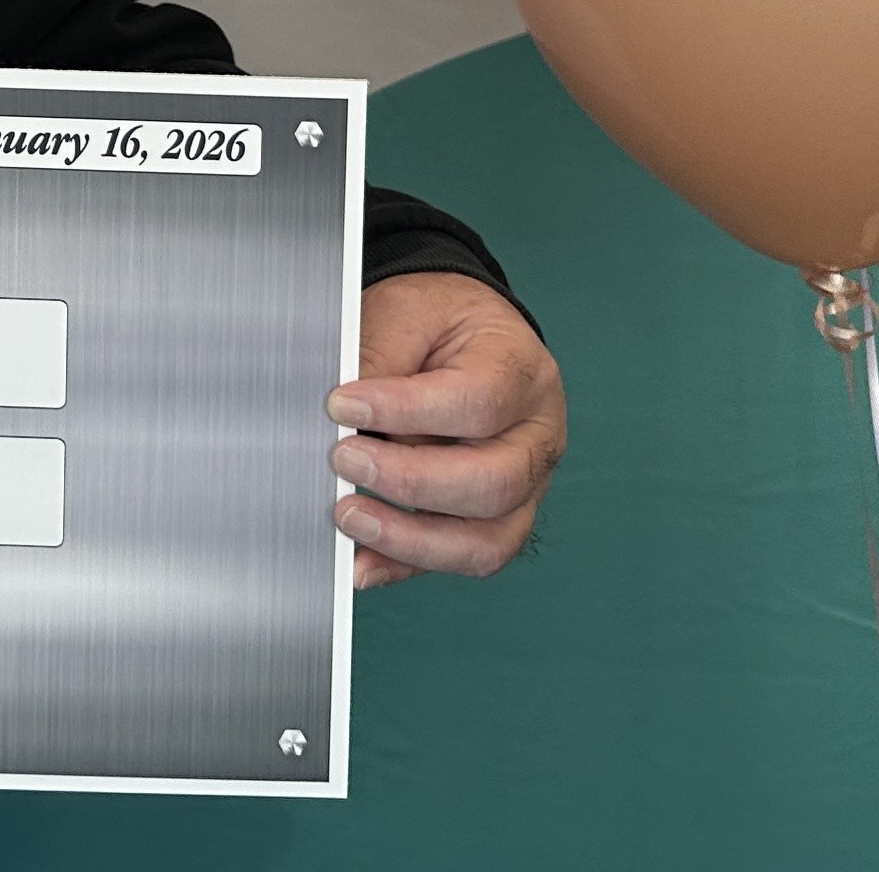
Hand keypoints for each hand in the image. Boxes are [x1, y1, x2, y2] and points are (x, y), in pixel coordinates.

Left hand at [326, 271, 563, 587]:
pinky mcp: (497, 521)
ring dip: (410, 539)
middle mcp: (536, 437)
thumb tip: (341, 415)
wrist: (459, 335)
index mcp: (521, 372)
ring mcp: (525, 488)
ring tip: (348, 516)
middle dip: (409, 482)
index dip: (405, 410)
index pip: (477, 402)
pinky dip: (408, 565)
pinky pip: (463, 558)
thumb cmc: (436, 324)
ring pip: (489, 539)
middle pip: (493, 483)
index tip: (341, 404)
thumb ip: (379, 358)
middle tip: (344, 459)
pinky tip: (362, 562)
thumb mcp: (405, 313)